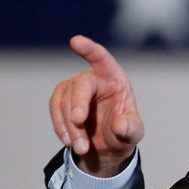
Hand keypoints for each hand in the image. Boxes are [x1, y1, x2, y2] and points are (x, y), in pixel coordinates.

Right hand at [49, 35, 144, 176]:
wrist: (107, 146)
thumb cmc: (124, 132)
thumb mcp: (133, 133)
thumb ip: (130, 129)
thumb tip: (120, 124)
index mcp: (114, 78)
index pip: (102, 58)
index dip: (89, 49)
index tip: (75, 41)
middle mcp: (94, 78)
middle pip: (80, 86)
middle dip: (77, 106)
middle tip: (79, 124)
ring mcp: (75, 87)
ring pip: (65, 101)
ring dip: (70, 126)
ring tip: (82, 147)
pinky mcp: (62, 98)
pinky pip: (55, 109)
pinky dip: (61, 127)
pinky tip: (70, 142)